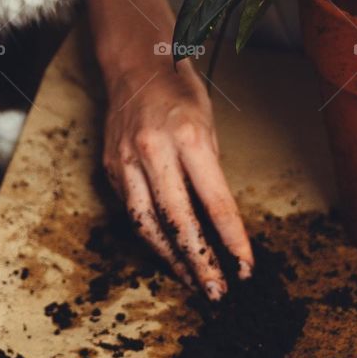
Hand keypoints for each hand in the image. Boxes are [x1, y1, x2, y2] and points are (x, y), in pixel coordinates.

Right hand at [101, 49, 253, 298]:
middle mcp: (153, 150)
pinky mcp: (111, 168)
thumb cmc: (180, 93)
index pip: (216, 202)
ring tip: (193, 282)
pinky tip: (169, 253)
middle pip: (178, 221)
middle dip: (201, 262)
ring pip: (148, 225)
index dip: (232, 239)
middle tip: (217, 291)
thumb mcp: (208, 125)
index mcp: (188, 136)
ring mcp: (126, 160)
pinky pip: (133, 212)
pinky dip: (152, 237)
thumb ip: (211, 172)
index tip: (246, 266)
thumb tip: (220, 223)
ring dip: (172, 260)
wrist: (134, 66)